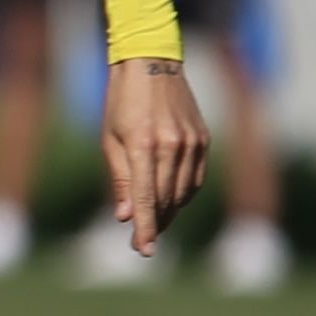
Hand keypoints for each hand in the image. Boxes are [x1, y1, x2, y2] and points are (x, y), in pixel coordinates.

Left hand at [97, 57, 213, 254]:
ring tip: (155, 223)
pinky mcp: (204, 140)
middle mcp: (173, 146)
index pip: (148, 198)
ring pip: (184, 193)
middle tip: (142, 241)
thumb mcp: (111, 139)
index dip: (146, 228)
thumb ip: (121, 179)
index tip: (143, 251)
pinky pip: (196, 179)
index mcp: (144, 145)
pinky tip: (171, 199)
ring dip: (170, 212)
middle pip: (167, 200)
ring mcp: (193, 144)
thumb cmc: (121, 103)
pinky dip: (184, 194)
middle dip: (155, 224)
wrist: (152, 64)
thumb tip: (125, 216)